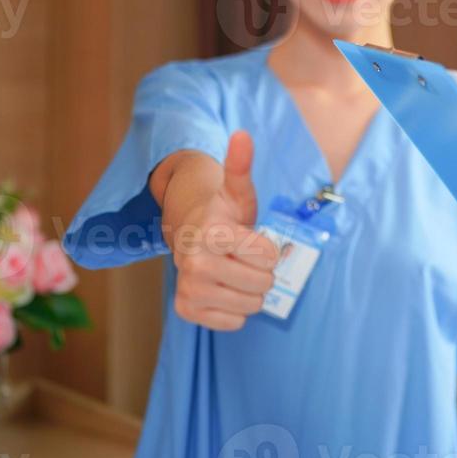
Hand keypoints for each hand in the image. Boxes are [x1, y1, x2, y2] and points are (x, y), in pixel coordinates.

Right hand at [166, 130, 279, 330]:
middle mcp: (195, 262)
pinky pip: (234, 323)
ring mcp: (189, 288)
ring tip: (234, 271)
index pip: (270, 256)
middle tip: (242, 257)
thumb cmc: (223, 212)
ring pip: (251, 305)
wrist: (190, 234)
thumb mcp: (237, 189)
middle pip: (263, 283)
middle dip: (260, 270)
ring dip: (250, 291)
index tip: (251, 238)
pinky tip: (224, 289)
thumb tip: (242, 134)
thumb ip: (241, 164)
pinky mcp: (186, 310)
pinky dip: (235, 310)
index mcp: (212, 233)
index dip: (267, 248)